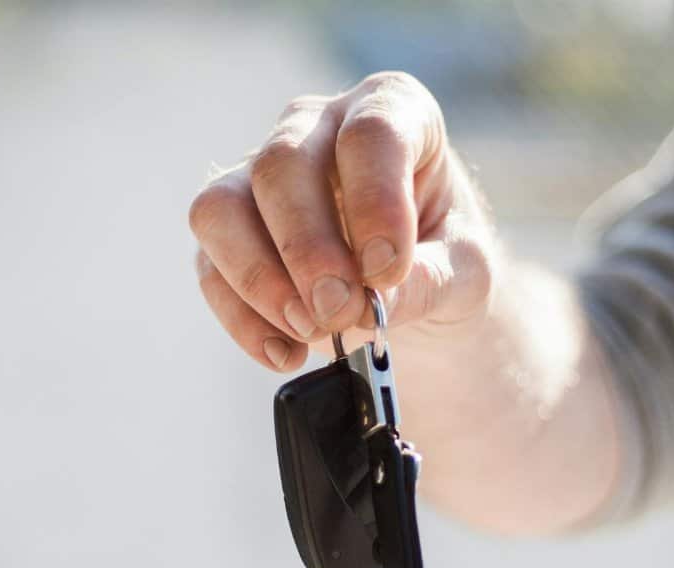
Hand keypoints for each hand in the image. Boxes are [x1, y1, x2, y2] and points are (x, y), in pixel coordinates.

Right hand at [189, 72, 495, 370]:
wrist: (411, 286)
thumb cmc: (443, 256)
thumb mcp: (464, 271)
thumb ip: (429, 280)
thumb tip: (369, 303)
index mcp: (391, 109)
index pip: (370, 133)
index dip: (376, 202)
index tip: (388, 272)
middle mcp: (315, 127)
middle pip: (281, 165)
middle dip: (308, 248)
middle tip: (340, 312)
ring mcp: (259, 173)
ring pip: (222, 207)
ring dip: (259, 279)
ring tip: (309, 331)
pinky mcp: (228, 230)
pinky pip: (209, 266)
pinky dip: (243, 318)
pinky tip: (286, 352)